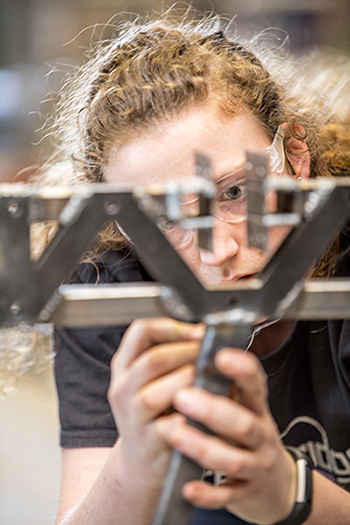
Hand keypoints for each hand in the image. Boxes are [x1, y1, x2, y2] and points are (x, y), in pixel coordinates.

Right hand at [107, 318, 204, 488]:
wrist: (140, 463)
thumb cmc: (154, 414)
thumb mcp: (150, 379)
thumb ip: (171, 355)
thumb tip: (204, 333)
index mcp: (124, 366)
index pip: (141, 331)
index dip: (172, 327)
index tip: (198, 332)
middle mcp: (123, 388)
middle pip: (152, 359)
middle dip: (187, 353)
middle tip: (210, 355)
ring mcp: (132, 417)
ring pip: (153, 395)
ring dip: (186, 384)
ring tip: (206, 381)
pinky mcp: (147, 443)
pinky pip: (164, 429)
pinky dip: (183, 420)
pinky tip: (198, 414)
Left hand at [156, 348, 296, 524]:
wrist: (275, 485)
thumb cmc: (248, 436)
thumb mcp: (246, 406)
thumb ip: (225, 384)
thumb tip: (194, 348)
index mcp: (255, 408)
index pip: (255, 384)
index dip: (242, 369)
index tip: (220, 356)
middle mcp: (259, 435)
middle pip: (244, 422)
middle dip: (213, 410)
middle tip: (182, 396)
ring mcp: (255, 466)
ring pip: (235, 459)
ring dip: (204, 447)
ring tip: (175, 434)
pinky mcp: (245, 493)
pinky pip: (228, 496)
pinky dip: (209, 494)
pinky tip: (188, 487)